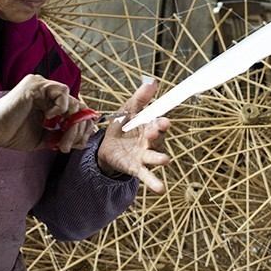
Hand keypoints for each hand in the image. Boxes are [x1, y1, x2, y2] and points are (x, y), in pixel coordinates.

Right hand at [0, 75, 95, 152]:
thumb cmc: (13, 134)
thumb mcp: (45, 138)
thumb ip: (62, 136)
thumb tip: (82, 141)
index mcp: (50, 104)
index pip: (76, 111)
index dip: (82, 127)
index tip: (78, 143)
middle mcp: (48, 93)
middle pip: (78, 106)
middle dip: (78, 128)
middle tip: (67, 145)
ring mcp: (42, 87)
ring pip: (73, 100)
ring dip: (70, 121)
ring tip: (60, 135)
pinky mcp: (36, 84)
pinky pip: (62, 91)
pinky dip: (61, 106)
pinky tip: (49, 117)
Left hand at [97, 79, 171, 193]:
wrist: (106, 145)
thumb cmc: (122, 126)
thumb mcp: (128, 109)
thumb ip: (140, 98)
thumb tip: (153, 81)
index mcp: (149, 125)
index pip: (158, 123)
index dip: (161, 122)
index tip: (163, 121)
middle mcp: (150, 141)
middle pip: (158, 138)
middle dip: (158, 135)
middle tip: (155, 131)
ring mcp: (144, 156)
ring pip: (155, 157)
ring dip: (160, 158)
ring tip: (164, 160)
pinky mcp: (136, 168)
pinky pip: (146, 175)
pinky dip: (153, 182)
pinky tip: (161, 189)